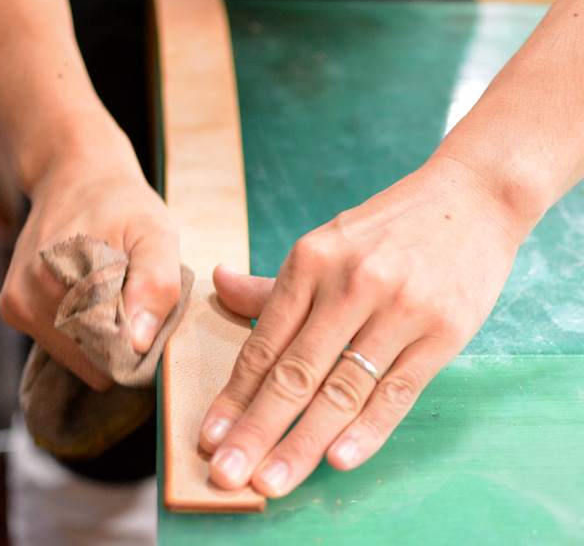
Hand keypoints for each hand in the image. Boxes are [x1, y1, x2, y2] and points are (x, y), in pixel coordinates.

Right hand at [0, 128, 180, 390]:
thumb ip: (155, 284)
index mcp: (69, 276)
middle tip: (132, 294)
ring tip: (110, 290)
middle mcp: (32, 296)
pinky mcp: (12, 309)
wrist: (74, 175)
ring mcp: (17, 305)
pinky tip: (88, 292)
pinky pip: (61, 346)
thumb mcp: (156, 233)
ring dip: (100, 335)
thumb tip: (137, 344)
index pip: (111, 353)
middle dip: (120, 339)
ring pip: (77, 358)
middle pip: (92, 361)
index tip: (150, 311)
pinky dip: (81, 330)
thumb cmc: (122, 205)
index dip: (140, 343)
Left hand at [199, 156, 523, 496]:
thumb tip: (219, 286)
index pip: (264, 342)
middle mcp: (350, 284)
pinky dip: (368, 429)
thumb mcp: (325, 244)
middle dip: (257, 429)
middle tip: (225, 474)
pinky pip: (398, 390)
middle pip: (295, 372)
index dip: (234, 394)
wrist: (471, 198)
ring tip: (272, 481)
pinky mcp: (443, 332)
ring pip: (342, 389)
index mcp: (311, 261)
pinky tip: (337, 459)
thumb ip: (274, 284)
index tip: (209, 436)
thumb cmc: (387, 228)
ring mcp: (399, 309)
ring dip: (304, 442)